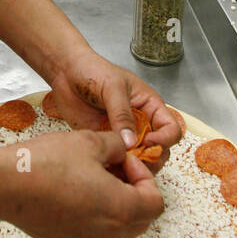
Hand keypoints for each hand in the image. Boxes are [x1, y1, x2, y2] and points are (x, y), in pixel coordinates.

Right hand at [0, 127, 164, 237]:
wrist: (5, 185)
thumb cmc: (49, 163)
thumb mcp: (91, 142)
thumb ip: (117, 146)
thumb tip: (123, 151)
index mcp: (122, 210)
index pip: (155, 202)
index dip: (146, 178)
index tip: (126, 163)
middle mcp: (109, 235)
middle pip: (140, 220)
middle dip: (134, 194)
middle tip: (115, 170)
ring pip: (116, 229)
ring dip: (114, 206)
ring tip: (93, 180)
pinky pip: (92, 234)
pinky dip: (93, 217)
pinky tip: (73, 194)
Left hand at [44, 47, 184, 185]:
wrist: (65, 73)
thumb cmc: (92, 70)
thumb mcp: (112, 87)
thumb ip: (122, 114)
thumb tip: (131, 142)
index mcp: (149, 106)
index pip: (171, 128)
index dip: (165, 139)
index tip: (148, 142)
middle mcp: (140, 123)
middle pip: (159, 149)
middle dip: (151, 158)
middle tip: (133, 159)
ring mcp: (124, 134)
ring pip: (140, 158)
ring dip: (134, 165)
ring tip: (120, 164)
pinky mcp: (107, 142)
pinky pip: (117, 160)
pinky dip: (116, 167)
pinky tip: (107, 166)